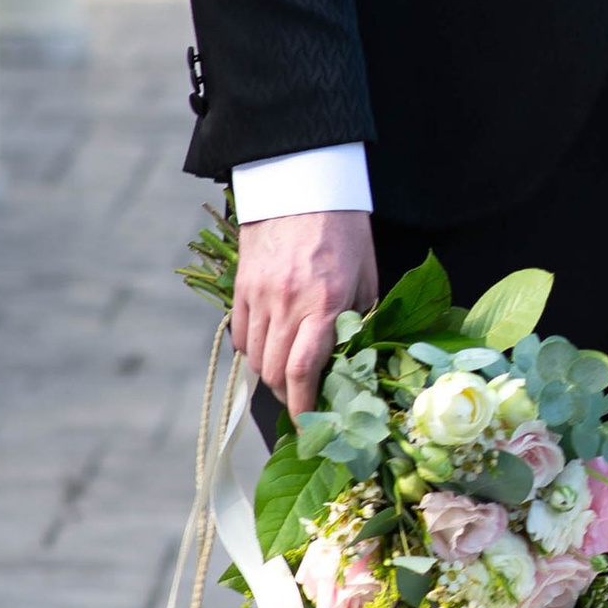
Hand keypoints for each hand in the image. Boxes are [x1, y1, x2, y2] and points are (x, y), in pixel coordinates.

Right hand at [231, 209, 377, 422]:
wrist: (302, 183)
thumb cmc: (344, 229)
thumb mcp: (366, 275)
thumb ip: (359, 319)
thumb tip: (352, 359)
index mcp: (325, 303)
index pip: (302, 370)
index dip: (303, 405)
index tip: (310, 424)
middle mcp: (287, 303)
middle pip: (274, 372)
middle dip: (289, 396)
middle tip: (304, 401)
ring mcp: (259, 295)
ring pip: (255, 358)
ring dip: (271, 377)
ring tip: (288, 377)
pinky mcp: (242, 286)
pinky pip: (241, 335)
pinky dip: (253, 351)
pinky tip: (269, 349)